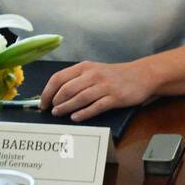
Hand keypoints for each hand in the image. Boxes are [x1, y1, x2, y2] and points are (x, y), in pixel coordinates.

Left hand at [39, 61, 155, 122]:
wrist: (141, 75)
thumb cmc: (114, 75)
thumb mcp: (94, 70)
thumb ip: (77, 79)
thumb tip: (56, 93)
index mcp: (84, 67)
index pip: (59, 78)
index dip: (48, 91)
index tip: (43, 102)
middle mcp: (93, 75)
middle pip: (67, 89)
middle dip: (55, 101)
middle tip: (51, 110)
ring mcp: (104, 86)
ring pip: (79, 98)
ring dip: (66, 107)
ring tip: (58, 114)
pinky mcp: (114, 97)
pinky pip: (95, 106)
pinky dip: (83, 113)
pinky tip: (75, 118)